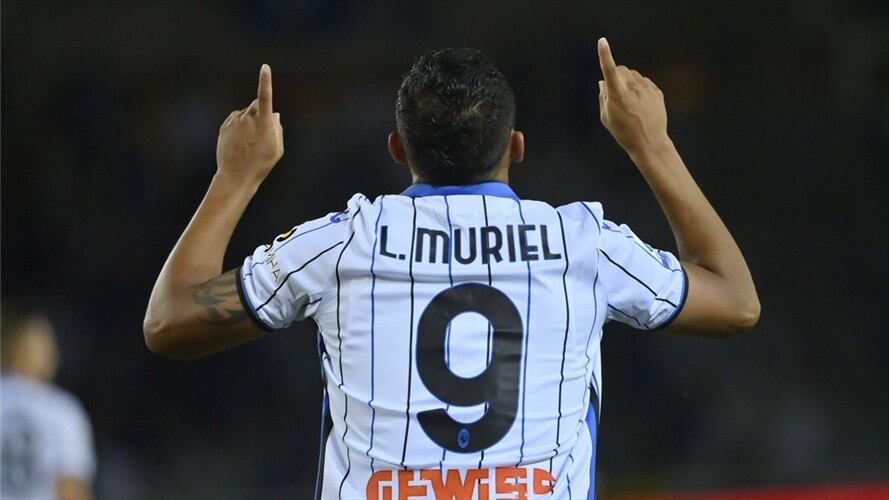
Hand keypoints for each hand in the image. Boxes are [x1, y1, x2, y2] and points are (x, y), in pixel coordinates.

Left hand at [216, 64, 283, 183]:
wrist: (236, 176)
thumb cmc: (261, 164)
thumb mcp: (277, 149)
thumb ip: (278, 129)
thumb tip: (275, 114)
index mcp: (264, 123)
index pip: (265, 97)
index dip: (266, 81)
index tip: (265, 68)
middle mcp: (248, 119)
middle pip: (257, 105)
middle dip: (261, 112)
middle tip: (262, 133)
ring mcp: (235, 122)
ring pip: (246, 113)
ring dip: (250, 121)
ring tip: (249, 142)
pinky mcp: (225, 126)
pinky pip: (235, 119)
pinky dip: (239, 126)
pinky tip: (240, 142)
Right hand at [597, 38, 668, 154]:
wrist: (649, 142)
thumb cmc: (624, 133)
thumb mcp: (606, 118)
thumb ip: (603, 97)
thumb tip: (603, 82)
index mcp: (617, 94)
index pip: (609, 69)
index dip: (605, 54)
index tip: (602, 42)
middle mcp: (633, 88)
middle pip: (622, 69)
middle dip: (617, 75)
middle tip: (616, 91)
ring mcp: (647, 89)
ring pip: (634, 75)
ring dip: (629, 82)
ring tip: (630, 101)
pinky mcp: (657, 91)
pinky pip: (645, 82)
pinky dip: (640, 88)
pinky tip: (641, 104)